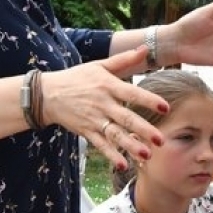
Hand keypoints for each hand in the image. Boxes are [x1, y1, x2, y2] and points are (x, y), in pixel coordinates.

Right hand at [40, 49, 168, 171]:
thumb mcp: (99, 65)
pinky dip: (111, 155)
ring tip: (146, 155)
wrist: (48, 94)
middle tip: (160, 140)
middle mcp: (103, 103)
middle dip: (144, 129)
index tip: (165, 107)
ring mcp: (94, 119)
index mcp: (108, 85)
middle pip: (126, 118)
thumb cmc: (78, 78)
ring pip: (115, 134)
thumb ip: (124, 60)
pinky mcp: (86, 131)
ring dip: (130, 145)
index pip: (132, 93)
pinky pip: (100, 145)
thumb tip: (145, 48)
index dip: (148, 100)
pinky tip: (123, 165)